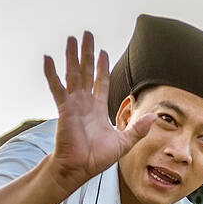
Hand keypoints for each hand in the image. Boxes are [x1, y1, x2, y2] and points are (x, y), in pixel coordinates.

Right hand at [43, 30, 155, 190]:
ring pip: (72, 74)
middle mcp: (84, 103)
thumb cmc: (97, 158)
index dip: (101, 67)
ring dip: (72, 56)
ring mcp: (73, 104)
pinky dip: (51, 74)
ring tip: (72, 38)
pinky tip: (48, 59)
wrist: (80, 168)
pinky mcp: (64, 109)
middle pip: (86, 72)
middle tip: (87, 34)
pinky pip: (57, 88)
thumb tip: (154, 117)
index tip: (103, 52)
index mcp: (97, 109)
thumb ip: (137, 129)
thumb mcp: (123, 142)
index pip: (100, 82)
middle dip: (87, 53)